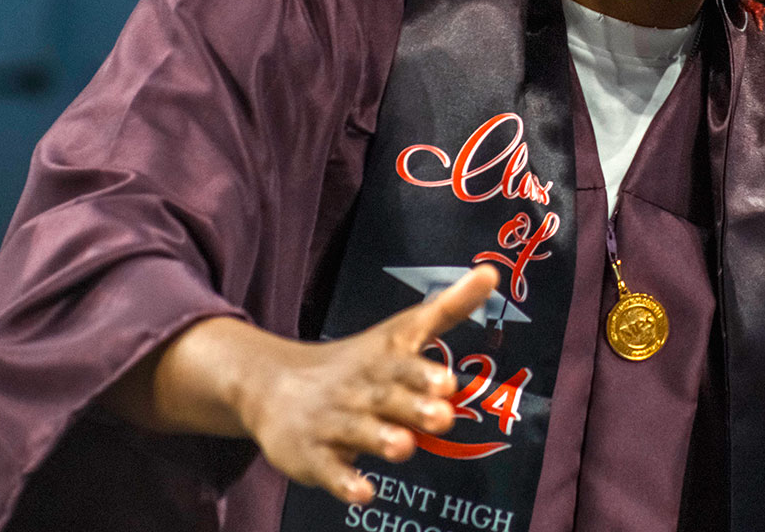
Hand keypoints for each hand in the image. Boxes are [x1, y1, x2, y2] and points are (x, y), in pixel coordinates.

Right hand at [239, 266, 501, 504]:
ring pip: (358, 432)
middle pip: (387, 397)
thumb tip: (492, 272)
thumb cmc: (356, 363)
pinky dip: (344, 482)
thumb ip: (448, 308)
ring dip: (382, 439)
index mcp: (383, 362)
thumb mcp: (398, 332)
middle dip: (414, 406)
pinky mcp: (312, 456)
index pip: (404, 364)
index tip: (447, 381)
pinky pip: (329, 470)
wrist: (272, 385)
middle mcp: (359, 390)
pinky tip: (364, 492)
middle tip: (444, 415)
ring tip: (405, 447)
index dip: (424, 373)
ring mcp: (333, 423)